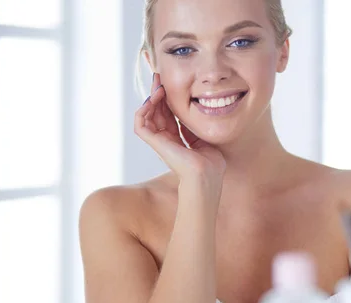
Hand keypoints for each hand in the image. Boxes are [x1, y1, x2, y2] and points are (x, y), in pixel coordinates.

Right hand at [134, 74, 225, 191]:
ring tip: (158, 88)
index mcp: (178, 140)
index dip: (168, 100)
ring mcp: (160, 142)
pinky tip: (152, 100)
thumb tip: (194, 112)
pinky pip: (140, 125)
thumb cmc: (211, 164)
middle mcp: (167, 140)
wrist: (207, 176)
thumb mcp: (204, 139)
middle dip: (158, 94)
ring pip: (147, 116)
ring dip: (150, 100)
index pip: (168, 115)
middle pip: (157, 112)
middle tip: (160, 78)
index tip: (170, 85)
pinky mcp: (156, 144)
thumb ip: (194, 128)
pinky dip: (142, 112)